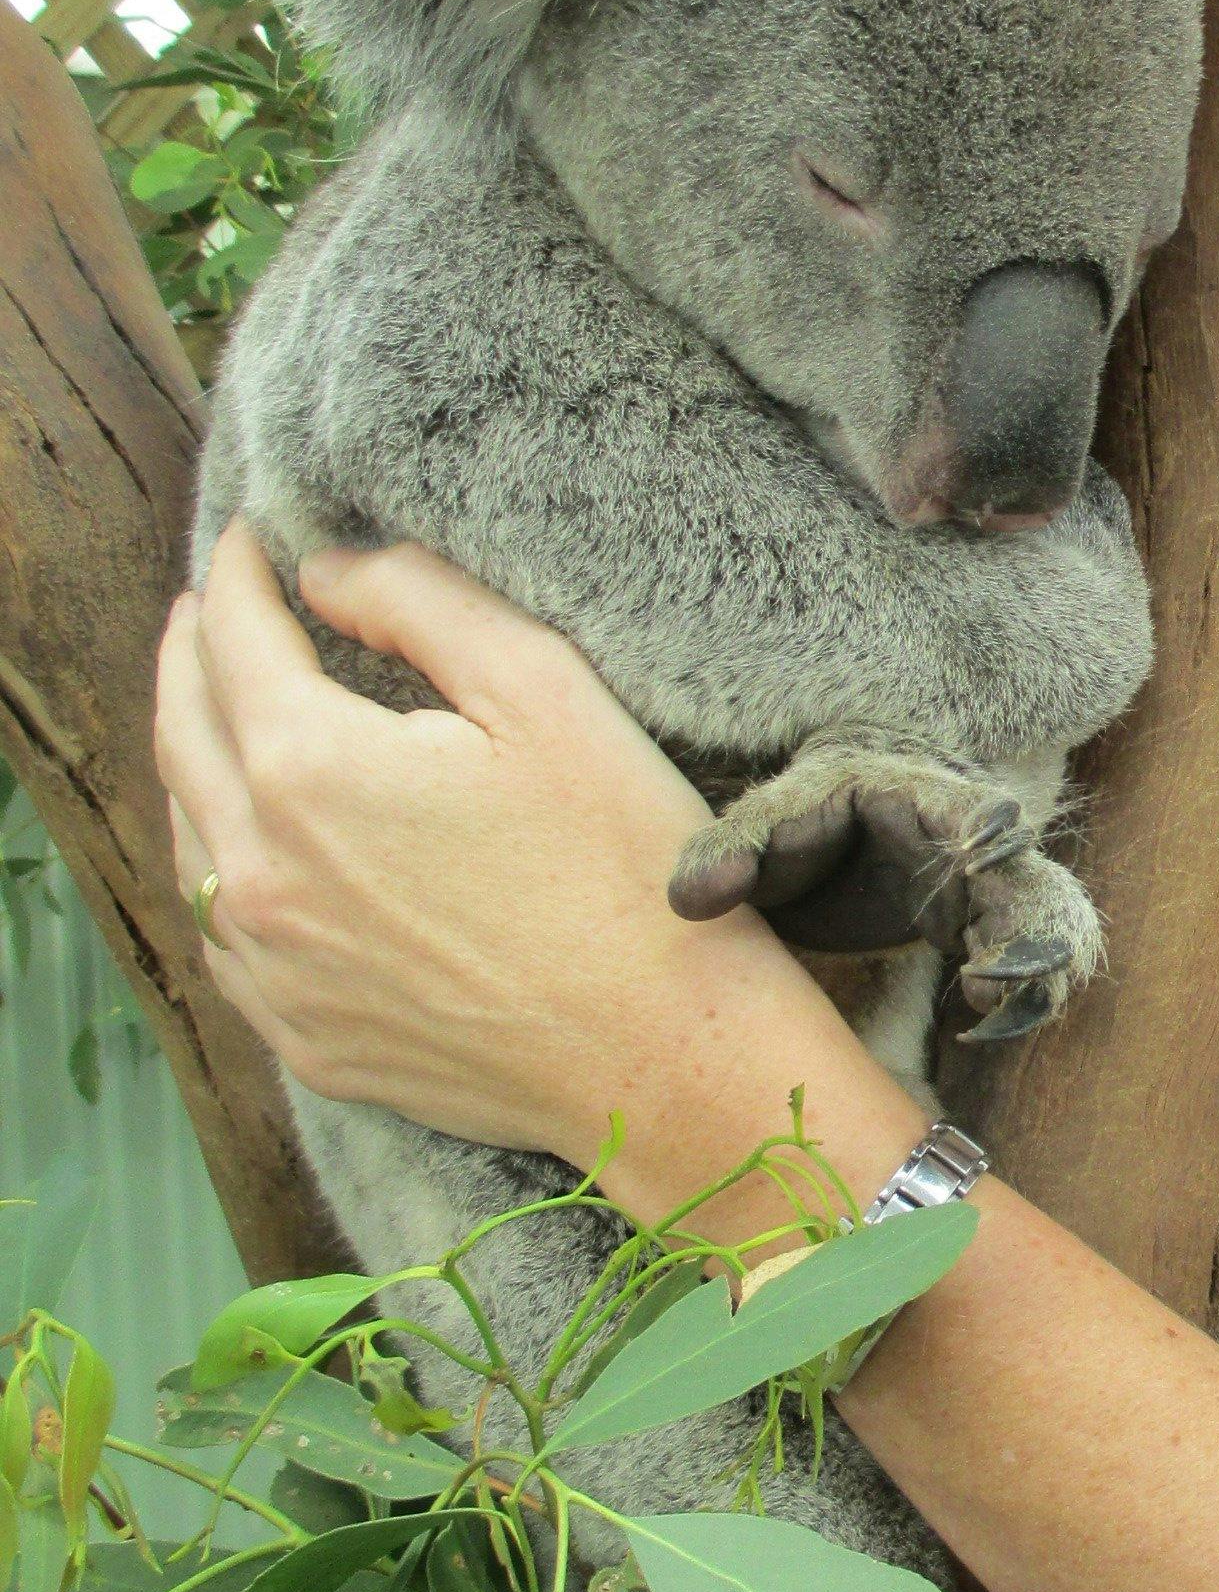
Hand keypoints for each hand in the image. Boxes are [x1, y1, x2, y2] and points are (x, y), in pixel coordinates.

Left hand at [154, 527, 837, 1181]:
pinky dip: (222, 868)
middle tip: (213, 606)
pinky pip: (225, 936)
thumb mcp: (544, 688)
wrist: (662, 1055)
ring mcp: (271, 970)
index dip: (239, 576)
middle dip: (192, 654)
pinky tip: (254, 849)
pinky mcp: (301, 1037)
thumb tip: (325, 574)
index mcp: (307, 771)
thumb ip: (419, 602)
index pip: (232, 643)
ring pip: (188, 840)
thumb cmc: (623, 863)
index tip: (252, 536)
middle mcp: (257, 874)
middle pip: (182, 735)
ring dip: (194, 760)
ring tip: (219, 714)